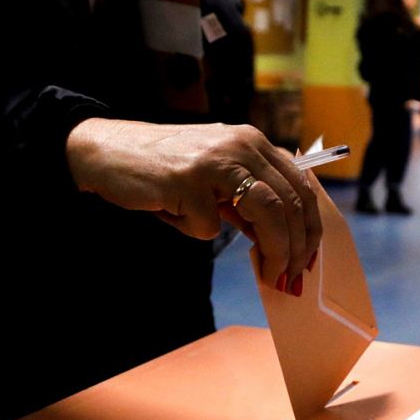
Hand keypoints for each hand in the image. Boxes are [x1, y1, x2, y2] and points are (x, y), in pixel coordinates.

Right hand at [66, 119, 321, 291]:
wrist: (109, 152)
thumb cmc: (166, 169)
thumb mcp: (217, 176)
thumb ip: (250, 199)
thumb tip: (285, 241)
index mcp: (252, 142)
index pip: (300, 185)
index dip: (311, 226)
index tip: (309, 258)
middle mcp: (241, 145)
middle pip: (290, 202)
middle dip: (297, 247)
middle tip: (292, 278)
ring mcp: (216, 162)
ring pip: (268, 213)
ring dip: (275, 250)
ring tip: (269, 275)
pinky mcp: (189, 182)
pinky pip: (208, 226)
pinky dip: (193, 230)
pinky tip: (174, 213)